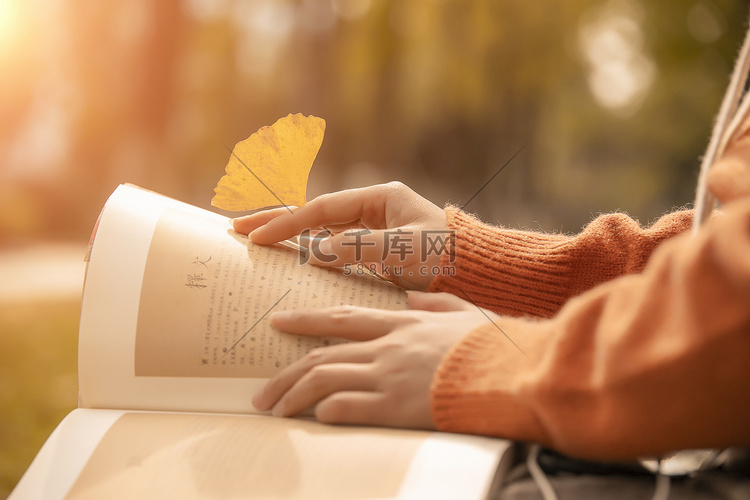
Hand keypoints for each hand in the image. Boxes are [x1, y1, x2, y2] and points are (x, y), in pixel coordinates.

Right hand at [232, 182, 447, 289]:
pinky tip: (289, 261)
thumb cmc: (448, 257)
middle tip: (236, 227)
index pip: (322, 208)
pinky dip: (309, 254)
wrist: (478, 273)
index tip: (256, 236)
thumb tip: (314, 252)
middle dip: (276, 220)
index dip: (287, 223)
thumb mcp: (404, 251)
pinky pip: (334, 250)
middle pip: (314, 213)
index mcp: (380, 198)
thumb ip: (359, 249)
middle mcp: (372, 209)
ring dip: (289, 236)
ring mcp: (373, 229)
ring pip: (320, 231)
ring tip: (253, 240)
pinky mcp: (375, 251)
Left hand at [252, 291, 495, 428]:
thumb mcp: (465, 313)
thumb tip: (414, 299)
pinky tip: (313, 419)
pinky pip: (347, 407)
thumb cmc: (493, 345)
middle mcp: (387, 347)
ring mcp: (389, 375)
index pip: (342, 317)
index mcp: (401, 324)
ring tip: (274, 410)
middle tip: (262, 391)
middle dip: (287, 372)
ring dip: (294, 395)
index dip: (306, 320)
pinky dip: (325, 412)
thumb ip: (435, 304)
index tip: (278, 321)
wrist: (511, 370)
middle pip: (322, 353)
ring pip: (324, 379)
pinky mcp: (396, 405)